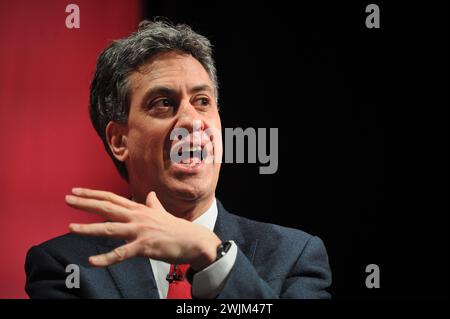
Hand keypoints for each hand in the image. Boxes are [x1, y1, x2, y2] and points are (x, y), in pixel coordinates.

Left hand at [65, 188, 220, 269]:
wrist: (193, 240)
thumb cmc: (176, 228)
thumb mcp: (162, 213)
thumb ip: (153, 204)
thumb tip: (151, 195)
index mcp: (140, 209)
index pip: (112, 198)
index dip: (94, 194)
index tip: (77, 190)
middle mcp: (137, 217)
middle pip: (107, 208)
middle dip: (86, 203)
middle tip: (68, 198)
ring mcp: (140, 232)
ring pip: (110, 229)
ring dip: (89, 228)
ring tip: (70, 228)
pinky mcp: (143, 247)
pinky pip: (121, 254)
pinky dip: (105, 258)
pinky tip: (91, 261)